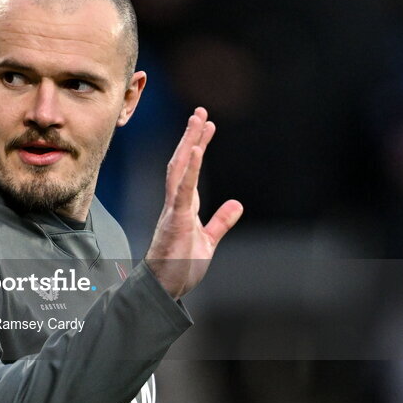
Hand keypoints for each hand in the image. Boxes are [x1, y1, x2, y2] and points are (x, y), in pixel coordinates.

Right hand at [144, 107, 242, 298]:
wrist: (165, 289)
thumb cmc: (180, 268)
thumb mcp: (208, 241)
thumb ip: (221, 222)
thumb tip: (237, 204)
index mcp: (183, 207)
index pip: (191, 171)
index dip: (198, 147)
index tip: (207, 126)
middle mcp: (176, 203)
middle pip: (183, 163)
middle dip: (191, 137)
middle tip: (200, 113)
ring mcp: (174, 209)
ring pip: (180, 170)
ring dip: (189, 144)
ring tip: (198, 122)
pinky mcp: (175, 220)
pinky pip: (182, 190)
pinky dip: (190, 170)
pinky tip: (196, 152)